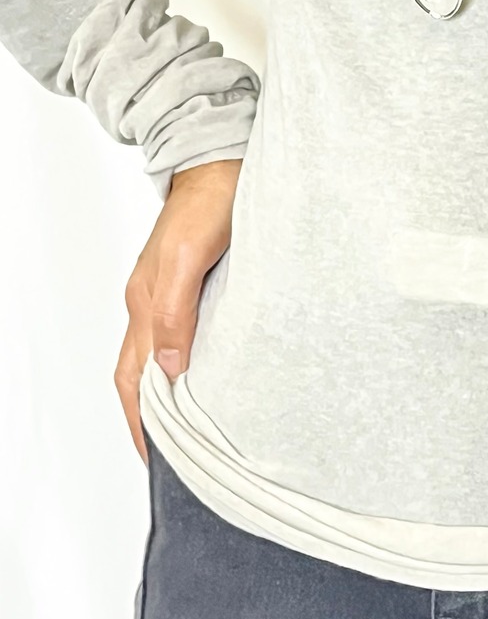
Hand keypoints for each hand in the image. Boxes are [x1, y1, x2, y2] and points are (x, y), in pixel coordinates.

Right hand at [114, 159, 242, 463]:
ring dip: (166, 394)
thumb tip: (167, 367)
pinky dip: (184, 363)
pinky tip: (205, 374)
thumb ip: (176, 310)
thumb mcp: (191, 256)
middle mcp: (152, 302)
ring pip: (159, 355)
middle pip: (140, 374)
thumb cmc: (211, 201)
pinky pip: (179, 334)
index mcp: (147, 303)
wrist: (222, 158)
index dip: (140, 422)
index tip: (153, 460)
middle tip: (169, 458)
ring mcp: (169, 292)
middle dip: (148, 419)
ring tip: (186, 429)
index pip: (134, 379)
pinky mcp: (192, 281)